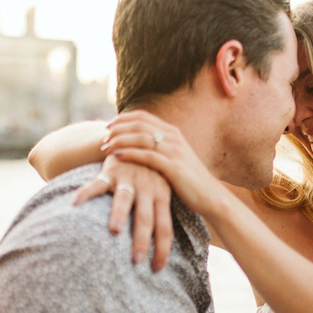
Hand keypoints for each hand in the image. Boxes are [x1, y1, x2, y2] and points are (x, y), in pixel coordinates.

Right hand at [73, 153, 174, 271]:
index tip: (157, 269)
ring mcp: (129, 179)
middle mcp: (148, 188)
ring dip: (120, 215)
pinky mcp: (111, 171)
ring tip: (115, 231)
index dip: (163, 249)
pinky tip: (75, 204)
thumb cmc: (152, 174)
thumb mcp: (163, 190)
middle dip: (142, 240)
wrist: (140, 138)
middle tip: (137, 261)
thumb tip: (165, 248)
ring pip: (125, 200)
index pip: (165, 228)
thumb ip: (162, 214)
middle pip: (147, 218)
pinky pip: (97, 183)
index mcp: (163, 196)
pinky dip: (86, 193)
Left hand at [101, 111, 224, 218]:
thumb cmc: (188, 180)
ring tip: (105, 147)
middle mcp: (173, 137)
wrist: (210, 196)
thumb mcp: (174, 158)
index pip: (142, 116)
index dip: (122, 119)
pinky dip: (130, 153)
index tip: (108, 127)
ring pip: (141, 137)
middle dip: (118, 128)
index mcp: (172, 132)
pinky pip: (147, 155)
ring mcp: (174, 150)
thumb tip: (138, 144)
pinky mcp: (173, 166)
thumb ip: (158, 148)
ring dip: (120, 140)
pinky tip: (117, 156)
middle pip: (139, 124)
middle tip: (103, 137)